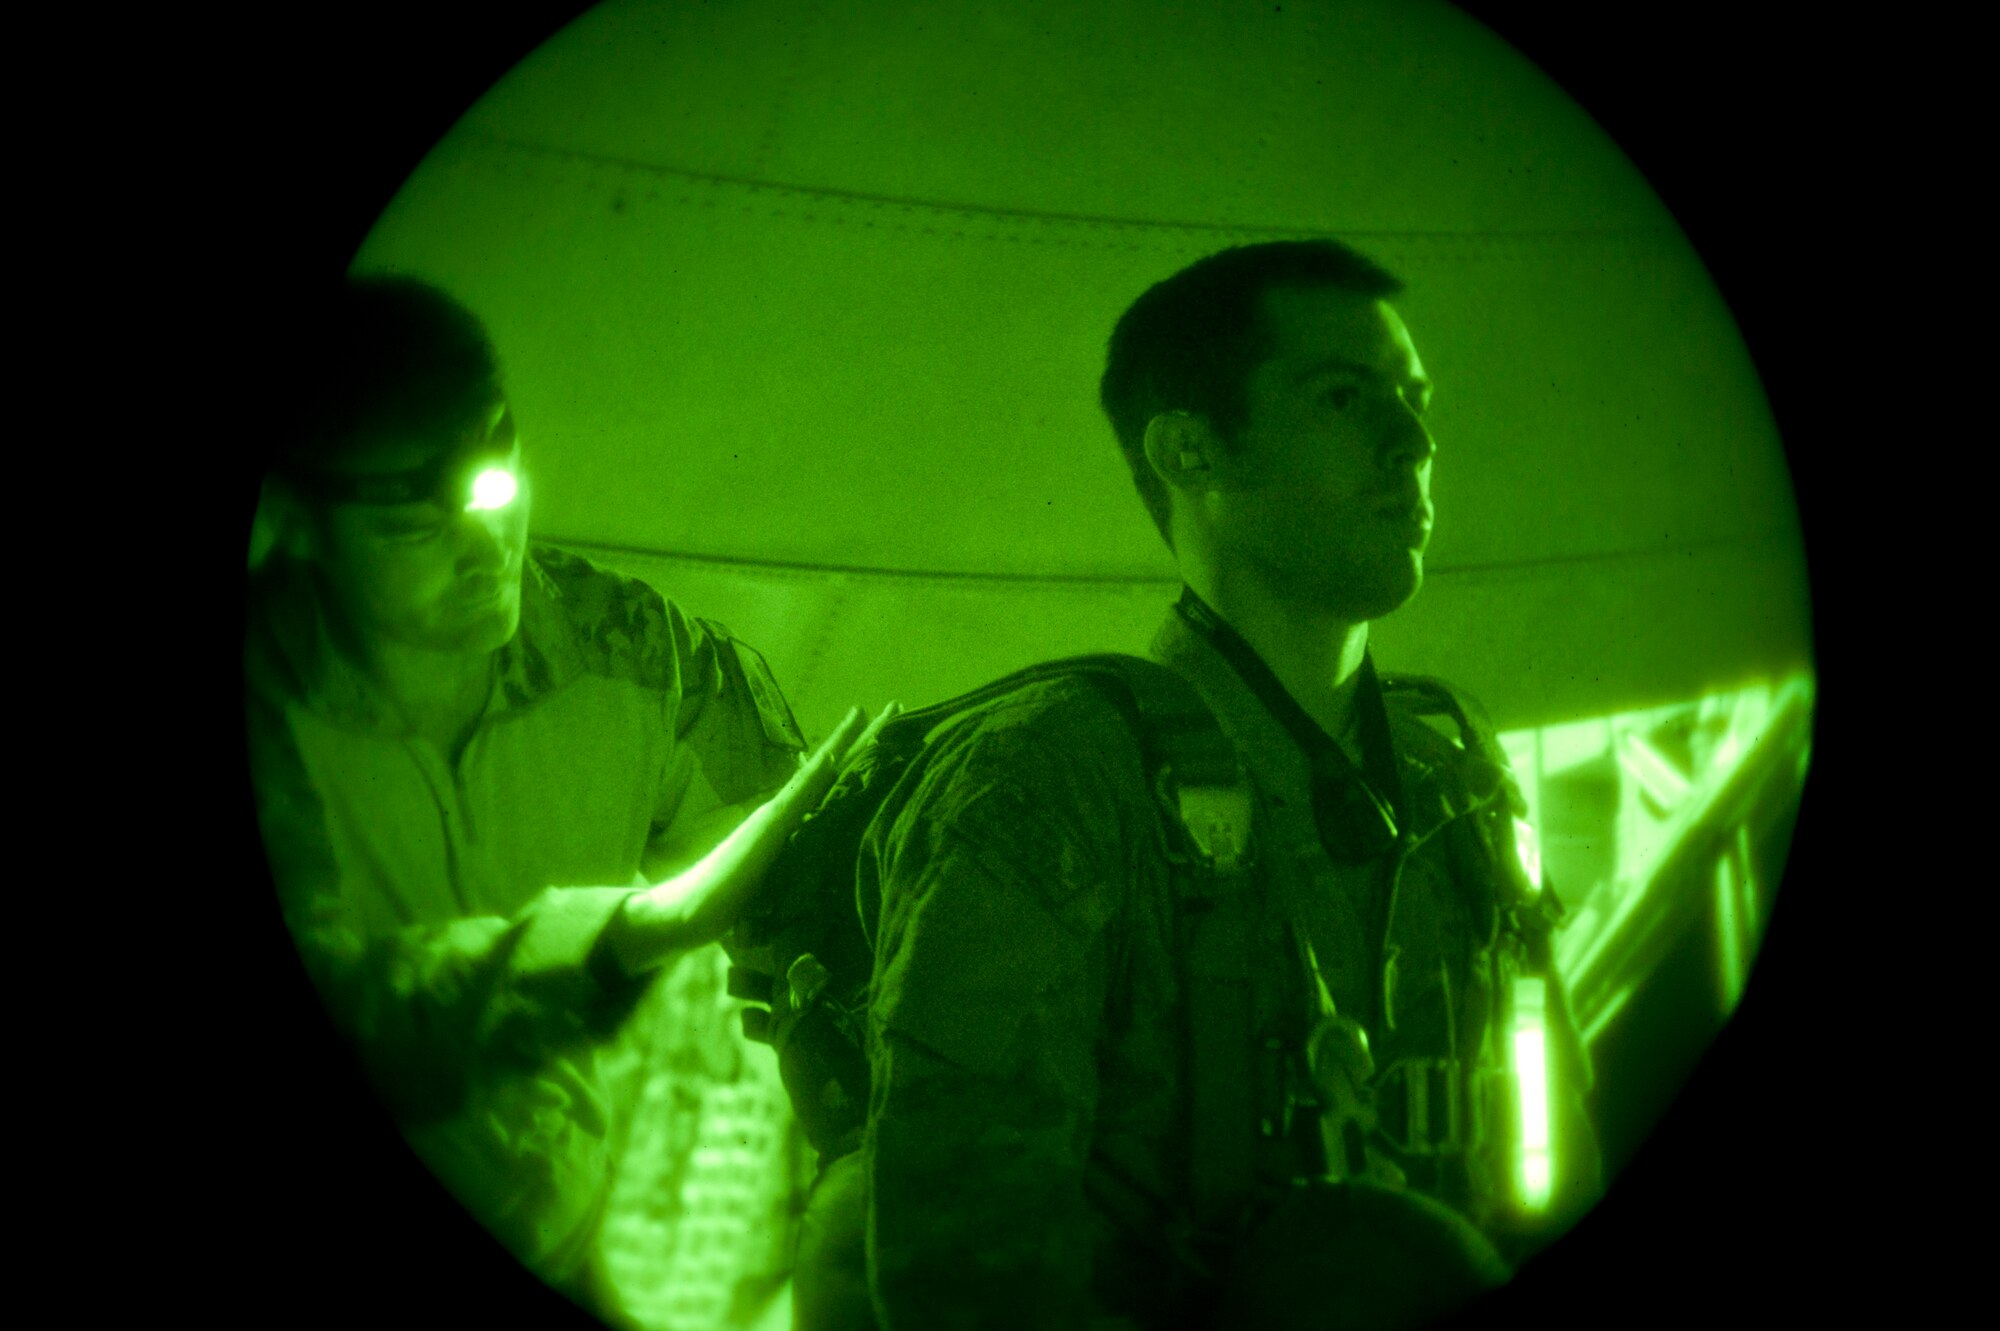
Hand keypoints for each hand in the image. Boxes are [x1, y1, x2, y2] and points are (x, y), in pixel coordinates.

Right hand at [609, 702, 900, 974]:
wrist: (688, 909)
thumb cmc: (730, 896)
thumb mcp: (778, 876)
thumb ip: (799, 861)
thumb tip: (828, 863)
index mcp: (798, 821)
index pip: (838, 781)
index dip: (864, 755)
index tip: (890, 729)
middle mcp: (790, 811)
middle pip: (835, 766)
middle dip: (866, 736)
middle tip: (898, 704)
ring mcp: (778, 817)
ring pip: (818, 772)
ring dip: (844, 743)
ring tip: (867, 712)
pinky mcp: (766, 831)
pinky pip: (794, 799)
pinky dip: (813, 775)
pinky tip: (830, 756)